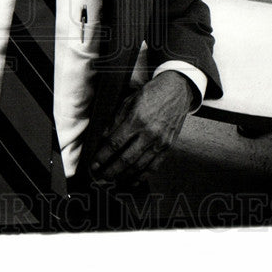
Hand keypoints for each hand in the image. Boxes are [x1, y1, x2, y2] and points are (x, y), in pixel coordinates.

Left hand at [89, 71, 194, 185]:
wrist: (177, 90)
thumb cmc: (151, 94)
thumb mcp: (128, 102)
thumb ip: (116, 121)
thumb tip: (104, 139)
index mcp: (137, 119)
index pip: (115, 143)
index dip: (103, 156)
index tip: (94, 164)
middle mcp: (149, 133)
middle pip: (126, 159)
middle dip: (111, 170)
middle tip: (101, 176)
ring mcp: (160, 142)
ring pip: (140, 166)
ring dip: (124, 175)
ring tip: (113, 179)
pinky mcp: (168, 147)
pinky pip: (154, 166)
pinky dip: (143, 176)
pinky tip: (133, 180)